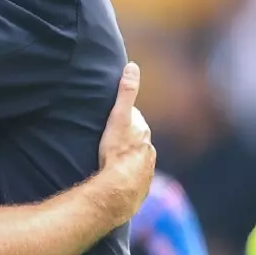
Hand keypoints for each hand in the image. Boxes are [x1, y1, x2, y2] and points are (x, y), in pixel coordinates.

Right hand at [98, 62, 155, 220]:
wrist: (120, 189)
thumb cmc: (117, 152)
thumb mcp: (119, 117)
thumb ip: (126, 92)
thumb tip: (132, 66)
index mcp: (142, 133)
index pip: (133, 119)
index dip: (122, 118)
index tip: (111, 119)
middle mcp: (148, 150)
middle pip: (135, 139)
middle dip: (126, 137)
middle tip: (107, 139)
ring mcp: (145, 170)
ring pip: (135, 158)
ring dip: (125, 157)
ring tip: (109, 159)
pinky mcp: (139, 187)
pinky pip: (132, 177)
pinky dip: (125, 175)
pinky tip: (115, 177)